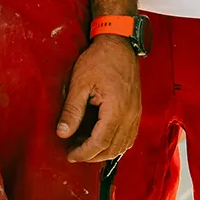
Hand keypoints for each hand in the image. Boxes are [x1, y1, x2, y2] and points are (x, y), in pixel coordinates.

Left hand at [56, 35, 139, 161]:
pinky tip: (102, 140)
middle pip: (113, 148)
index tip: (70, 155)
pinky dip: (115, 144)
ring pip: (123, 145)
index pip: (101, 142)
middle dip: (92, 155)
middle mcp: (130, 115)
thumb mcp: (79, 83)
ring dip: (104, 151)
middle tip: (75, 152)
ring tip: (85, 146)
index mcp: (116, 109)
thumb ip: (72, 110)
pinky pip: (129, 136)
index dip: (84, 152)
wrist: (119, 44)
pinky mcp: (136, 110)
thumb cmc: (99, 59)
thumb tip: (62, 133)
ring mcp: (136, 113)